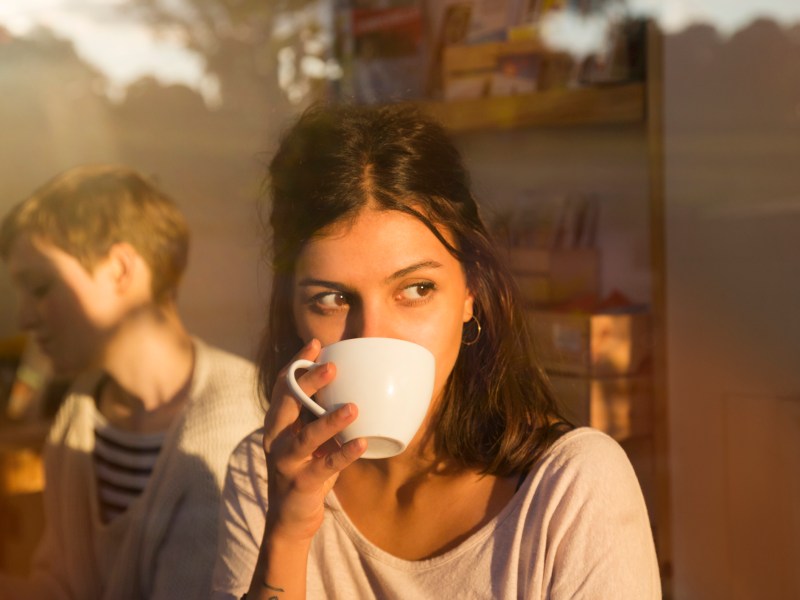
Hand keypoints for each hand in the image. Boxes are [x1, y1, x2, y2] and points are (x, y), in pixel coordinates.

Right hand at [262, 338, 366, 543]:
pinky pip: (324, 467)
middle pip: (288, 406)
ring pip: (304, 438)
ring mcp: (286, 463)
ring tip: (353, 408)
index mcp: (277, 423)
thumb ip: (318, 414)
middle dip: (308, 384)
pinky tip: (361, 444)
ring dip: (328, 421)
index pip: (282, 387)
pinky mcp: (301, 484)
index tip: (316, 344)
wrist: (290, 518)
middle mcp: (276, 439)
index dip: (297, 365)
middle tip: (332, 367)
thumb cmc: (305, 468)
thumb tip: (348, 383)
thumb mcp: (308, 438)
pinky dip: (343, 454)